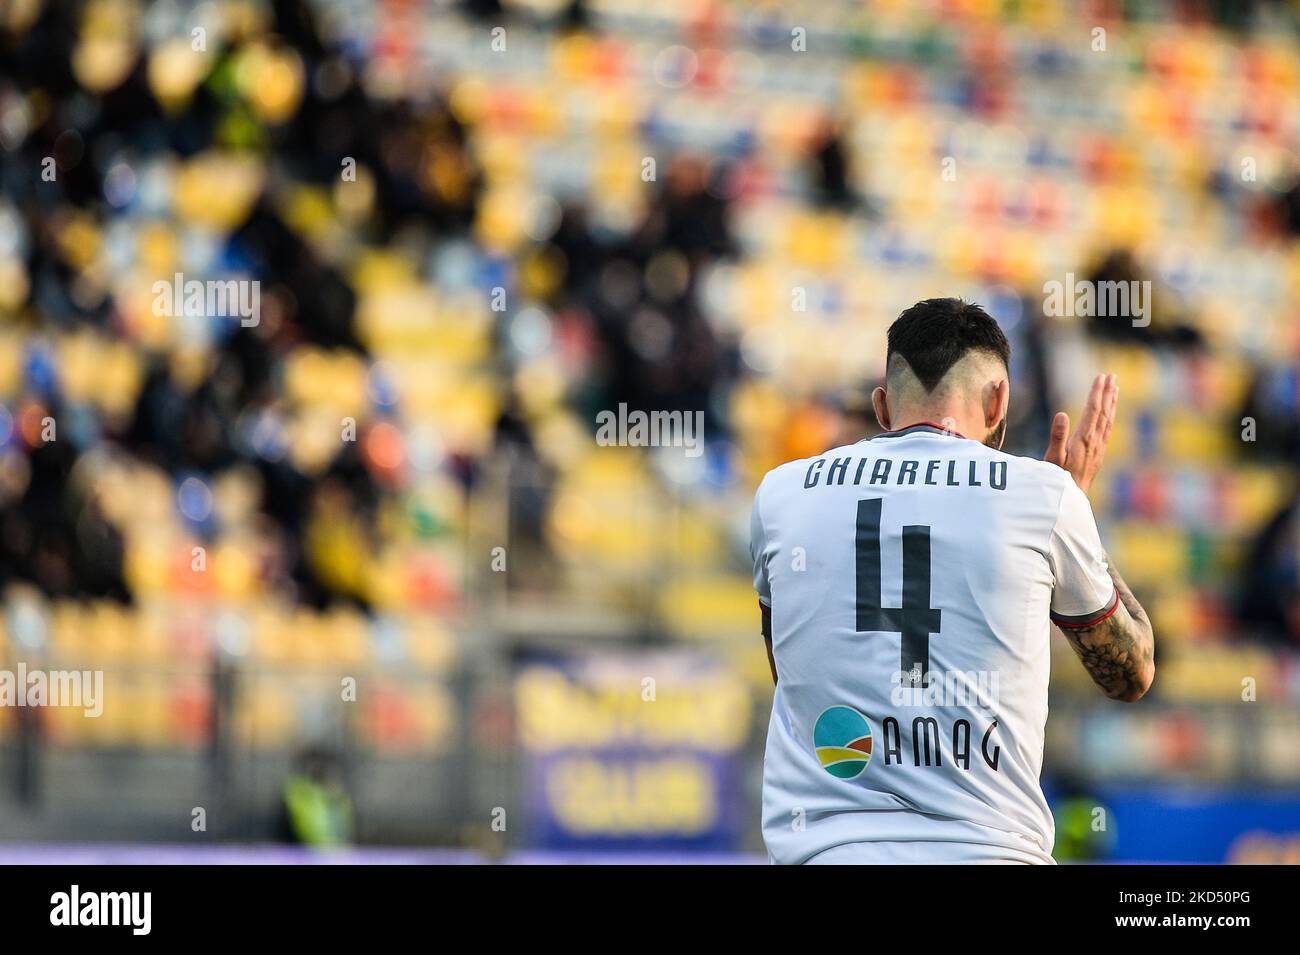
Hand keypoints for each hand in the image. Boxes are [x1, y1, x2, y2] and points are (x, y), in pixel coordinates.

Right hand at [1044, 373, 1117, 494]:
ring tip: (1115, 388)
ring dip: (1111, 402)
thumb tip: (1062, 414)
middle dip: (1107, 392)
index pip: (1093, 410)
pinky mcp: (1098, 452)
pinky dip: (1110, 415)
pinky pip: (1108, 428)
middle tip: (1110, 376)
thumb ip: (1057, 436)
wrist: (1072, 498)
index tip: (1100, 377)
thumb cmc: (1058, 478)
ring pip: (1108, 419)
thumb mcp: (1052, 458)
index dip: (1097, 392)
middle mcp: (1095, 440)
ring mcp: (1099, 446)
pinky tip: (1110, 412)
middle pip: (1103, 411)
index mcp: (1084, 438)